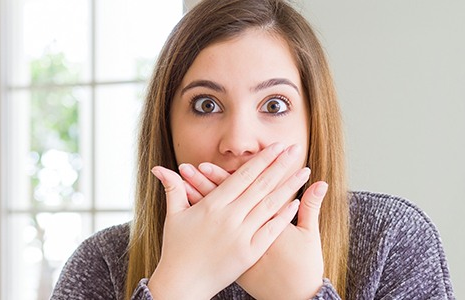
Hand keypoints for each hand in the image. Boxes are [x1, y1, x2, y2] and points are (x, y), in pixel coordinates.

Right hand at [147, 144, 308, 299]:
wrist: (182, 284)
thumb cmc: (176, 250)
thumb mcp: (174, 216)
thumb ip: (173, 189)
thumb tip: (159, 168)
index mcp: (212, 205)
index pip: (242, 176)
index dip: (261, 160)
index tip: (276, 147)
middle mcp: (228, 218)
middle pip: (261, 186)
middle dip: (280, 165)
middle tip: (296, 149)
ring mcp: (240, 235)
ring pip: (269, 205)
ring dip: (289, 187)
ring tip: (304, 172)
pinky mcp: (249, 253)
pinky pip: (270, 231)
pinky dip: (283, 216)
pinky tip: (296, 203)